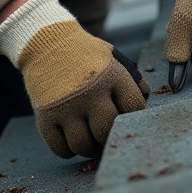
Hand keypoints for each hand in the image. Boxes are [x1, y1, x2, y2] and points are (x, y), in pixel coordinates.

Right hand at [0, 0, 148, 157]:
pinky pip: (60, 149)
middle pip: (106, 132)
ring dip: (88, 146)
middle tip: (103, 131)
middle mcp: (90, 93)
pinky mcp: (45, 117)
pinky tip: (70, 137)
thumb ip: (131, 78)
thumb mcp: (112, 57)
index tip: (123, 113)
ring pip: (83, 146)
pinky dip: (68, 150)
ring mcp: (66, 107)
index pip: (133, 108)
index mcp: (111, 76)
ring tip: (88, 136)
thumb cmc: (84, 54)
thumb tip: (146, 97)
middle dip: (107, 136)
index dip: (131, 114)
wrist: (46, 42)